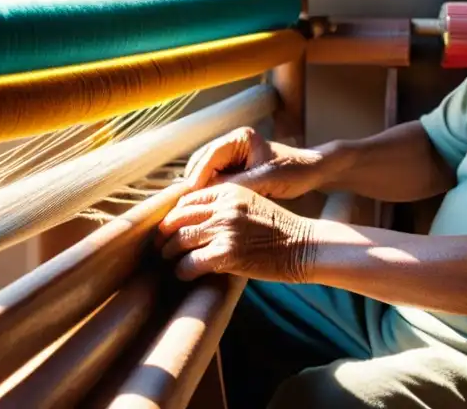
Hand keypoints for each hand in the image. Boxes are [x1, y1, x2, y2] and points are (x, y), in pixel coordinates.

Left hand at [157, 183, 316, 282]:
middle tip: (161, 246)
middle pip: (179, 217)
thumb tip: (199, 221)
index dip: (174, 215)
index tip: (169, 227)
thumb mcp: (253, 205)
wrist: (305, 245)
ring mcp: (225, 229)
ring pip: (181, 239)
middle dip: (166, 233)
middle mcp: (224, 207)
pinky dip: (183, 270)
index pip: (189, 200)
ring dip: (171, 252)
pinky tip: (184, 274)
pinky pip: (191, 262)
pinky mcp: (227, 253)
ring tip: (170, 260)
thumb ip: (227, 208)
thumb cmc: (282, 229)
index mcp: (230, 191)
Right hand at [183, 126, 330, 200]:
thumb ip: (237, 185)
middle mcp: (232, 144)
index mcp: (239, 138)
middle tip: (186, 206)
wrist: (311, 173)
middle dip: (193, 183)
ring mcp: (232, 157)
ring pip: (205, 173)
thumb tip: (207, 196)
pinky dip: (209, 193)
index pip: (209, 156)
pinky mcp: (235, 170)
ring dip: (199, 190)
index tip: (190, 196)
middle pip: (201, 163)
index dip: (198, 176)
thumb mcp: (265, 179)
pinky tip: (206, 209)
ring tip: (192, 210)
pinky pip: (215, 181)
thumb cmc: (293, 170)